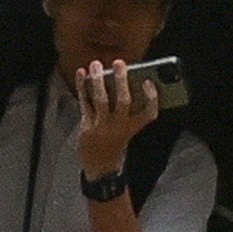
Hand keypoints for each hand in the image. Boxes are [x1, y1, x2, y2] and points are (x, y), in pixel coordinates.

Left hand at [75, 57, 162, 172]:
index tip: (148, 82)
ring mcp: (102, 127)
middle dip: (122, 81)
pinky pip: (84, 102)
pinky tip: (81, 73)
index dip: (151, 97)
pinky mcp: (87, 126)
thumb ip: (127, 108)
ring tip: (96, 64)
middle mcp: (120, 127)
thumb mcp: (127, 128)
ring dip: (98, 80)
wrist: (101, 168)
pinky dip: (82, 87)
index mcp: (134, 127)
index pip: (149, 112)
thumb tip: (118, 78)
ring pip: (101, 100)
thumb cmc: (116, 141)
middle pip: (124, 101)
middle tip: (119, 62)